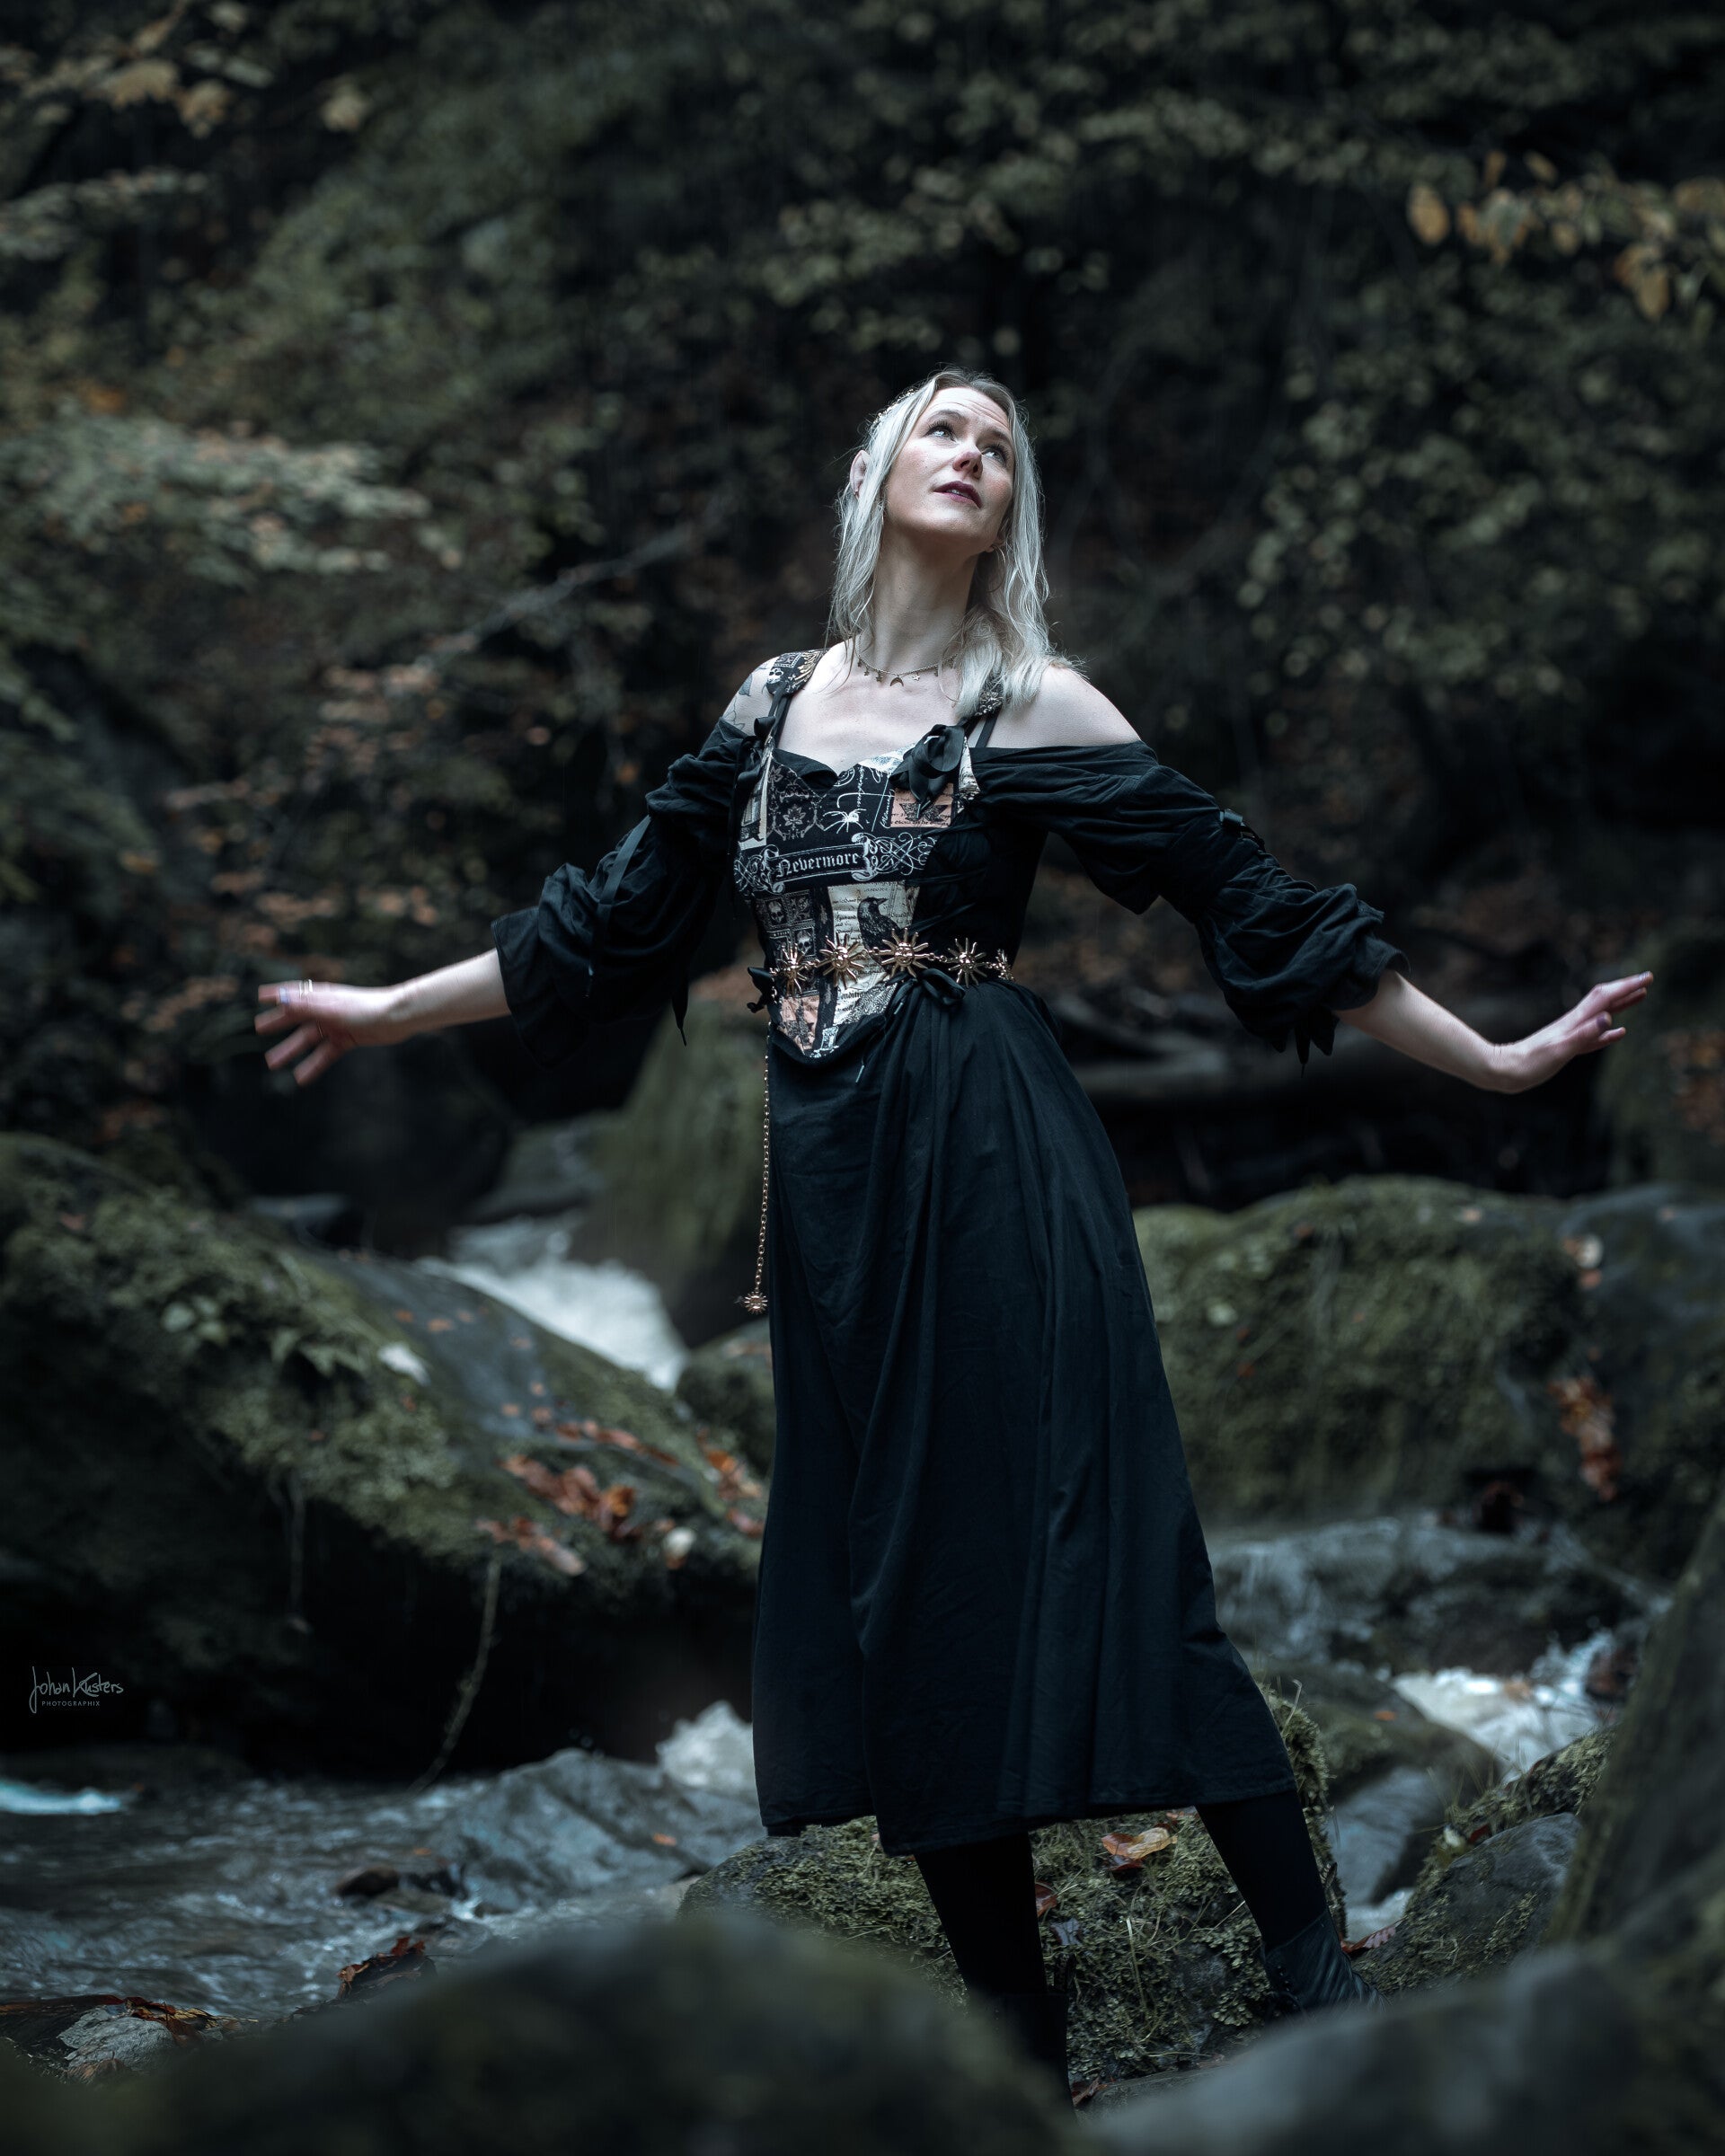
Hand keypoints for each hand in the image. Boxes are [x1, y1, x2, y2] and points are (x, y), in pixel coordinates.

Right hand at [254, 978, 411, 1085]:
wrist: (397, 1018)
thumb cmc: (366, 1008)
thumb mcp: (332, 1008)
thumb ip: (306, 1005)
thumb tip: (281, 999)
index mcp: (322, 996)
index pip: (295, 993)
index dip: (277, 994)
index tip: (260, 996)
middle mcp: (327, 1010)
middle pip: (297, 1018)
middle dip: (278, 1023)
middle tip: (259, 1030)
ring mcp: (337, 1025)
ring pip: (309, 1040)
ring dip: (291, 1050)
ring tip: (273, 1062)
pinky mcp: (347, 1040)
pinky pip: (326, 1054)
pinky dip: (313, 1065)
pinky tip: (301, 1078)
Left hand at [1493, 972, 1653, 1093]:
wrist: (1503, 1070)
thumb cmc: (1529, 1064)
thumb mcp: (1559, 1051)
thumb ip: (1583, 1036)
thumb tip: (1608, 1018)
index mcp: (1575, 1022)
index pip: (1606, 998)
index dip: (1627, 987)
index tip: (1648, 978)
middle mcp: (1574, 1023)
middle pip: (1605, 1000)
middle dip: (1627, 989)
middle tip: (1649, 979)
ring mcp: (1571, 1033)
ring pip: (1602, 1014)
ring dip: (1622, 1004)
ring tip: (1640, 997)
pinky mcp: (1567, 1046)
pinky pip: (1594, 1035)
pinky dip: (1609, 1031)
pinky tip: (1618, 1031)